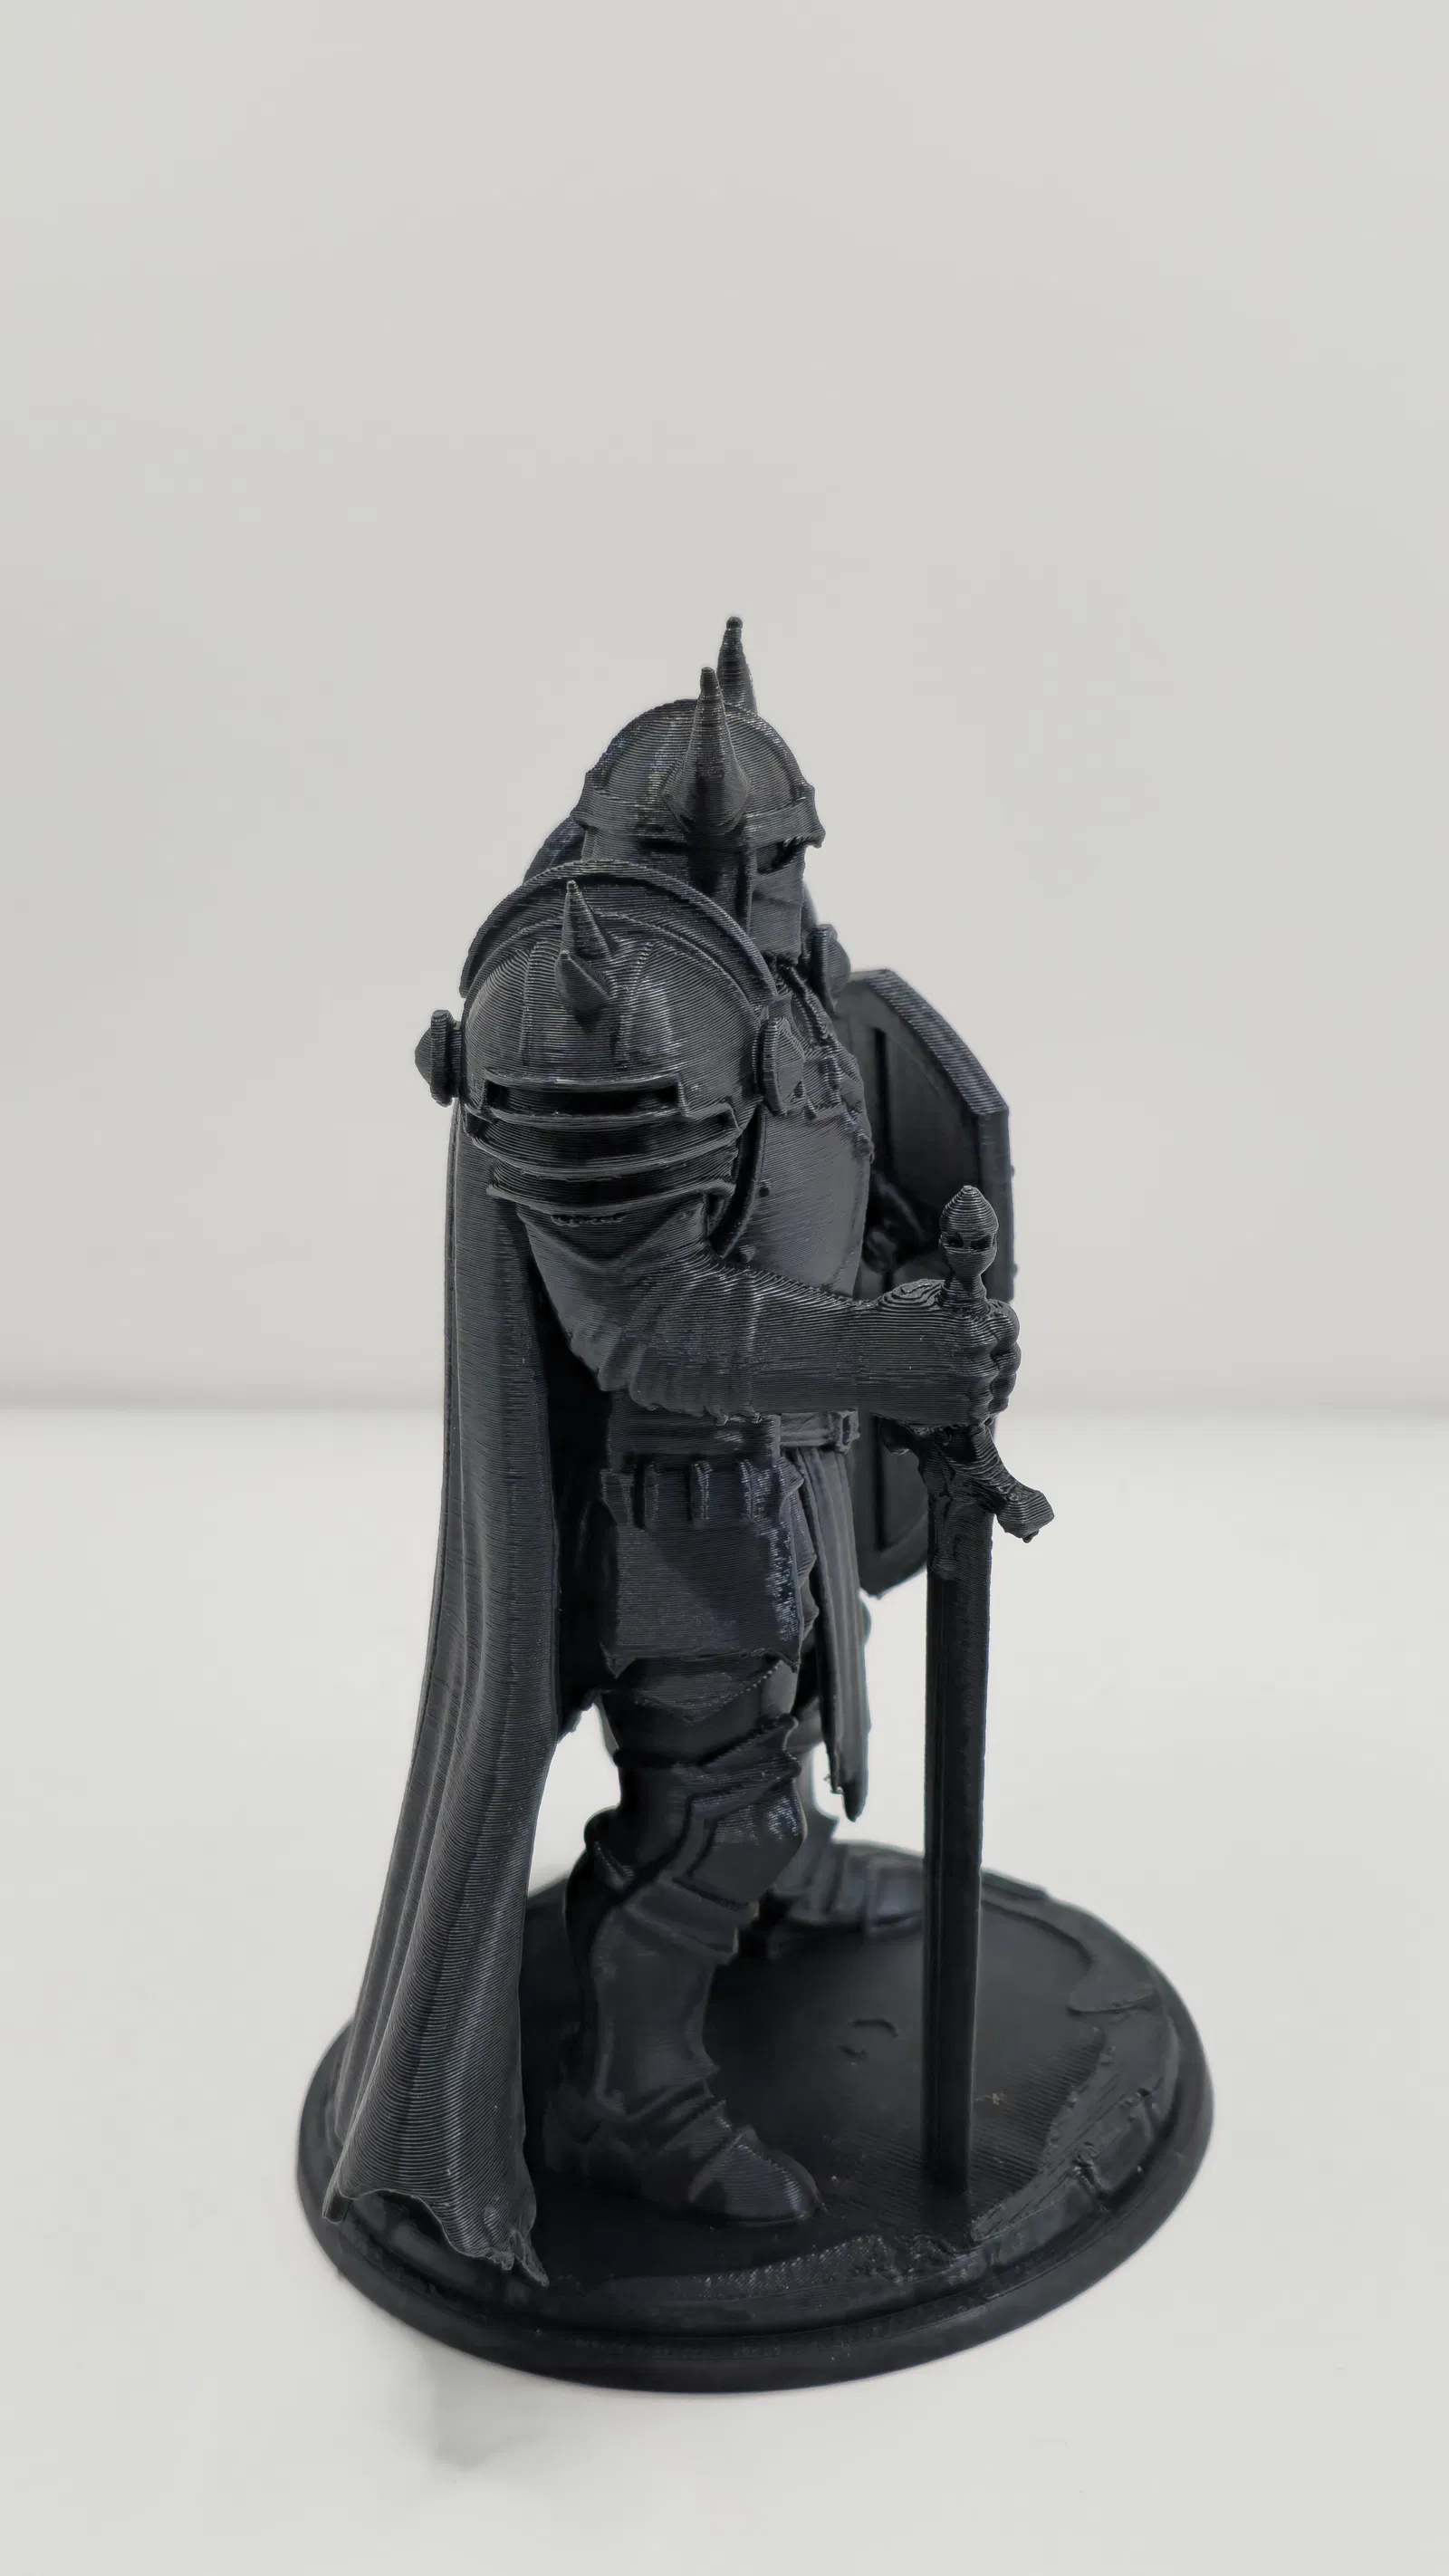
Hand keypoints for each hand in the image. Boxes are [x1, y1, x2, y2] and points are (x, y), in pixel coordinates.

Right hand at [880, 1280, 1018, 1423]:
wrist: (857, 1358)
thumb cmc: (891, 1320)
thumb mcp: (932, 1293)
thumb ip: (968, 1298)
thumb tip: (989, 1303)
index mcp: (975, 1321)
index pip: (1008, 1325)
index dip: (995, 1325)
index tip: (982, 1328)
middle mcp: (978, 1354)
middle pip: (1010, 1357)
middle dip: (994, 1353)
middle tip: (971, 1352)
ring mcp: (971, 1386)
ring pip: (1002, 1385)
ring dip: (990, 1378)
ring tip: (967, 1372)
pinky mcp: (962, 1412)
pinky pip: (989, 1407)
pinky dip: (981, 1400)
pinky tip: (964, 1390)